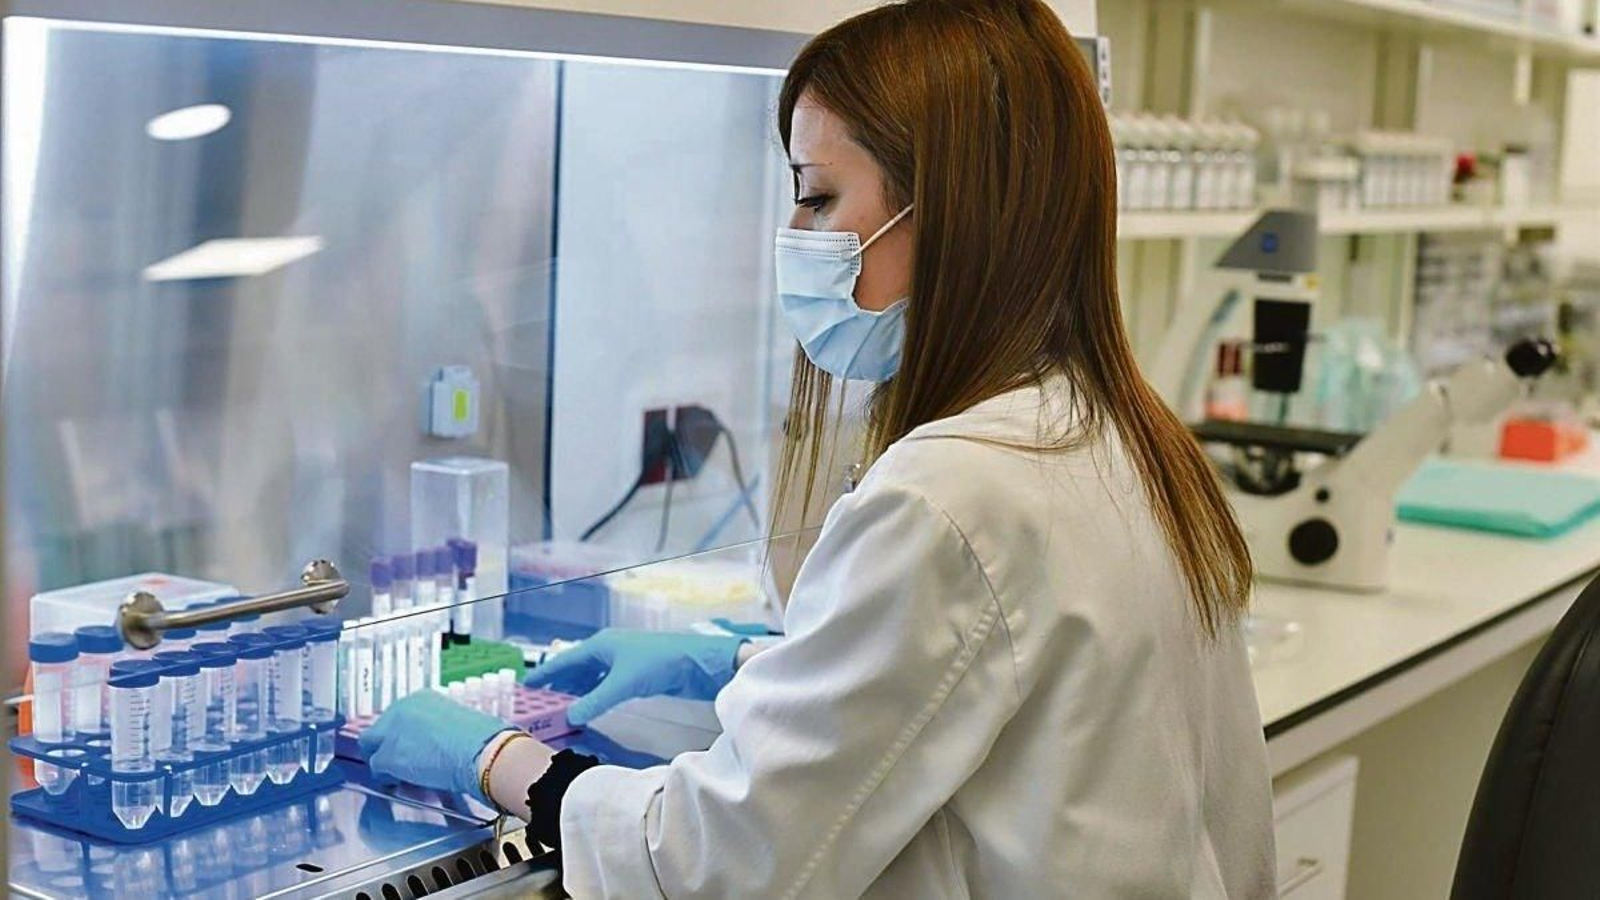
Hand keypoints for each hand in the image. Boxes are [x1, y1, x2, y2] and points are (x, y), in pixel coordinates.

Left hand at [359, 689, 511, 800]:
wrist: (482, 751)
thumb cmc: (481, 739)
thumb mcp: (457, 722)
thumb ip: (437, 729)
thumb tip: (434, 744)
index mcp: (421, 698)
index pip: (396, 717)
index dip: (400, 736)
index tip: (406, 747)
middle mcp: (401, 708)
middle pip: (378, 731)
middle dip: (385, 747)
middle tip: (398, 764)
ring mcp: (391, 732)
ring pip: (372, 749)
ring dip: (385, 763)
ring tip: (400, 776)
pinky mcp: (388, 756)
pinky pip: (377, 770)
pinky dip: (388, 778)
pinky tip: (401, 783)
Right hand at [525, 629, 743, 725]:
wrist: (697, 663)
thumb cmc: (659, 663)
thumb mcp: (622, 684)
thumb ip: (595, 701)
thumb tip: (569, 717)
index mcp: (601, 644)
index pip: (565, 660)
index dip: (545, 673)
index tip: (526, 686)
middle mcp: (608, 649)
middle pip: (576, 667)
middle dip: (558, 684)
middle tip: (538, 703)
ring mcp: (622, 661)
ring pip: (591, 677)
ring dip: (576, 691)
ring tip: (558, 708)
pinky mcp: (635, 674)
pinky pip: (604, 684)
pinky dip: (593, 695)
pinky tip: (588, 706)